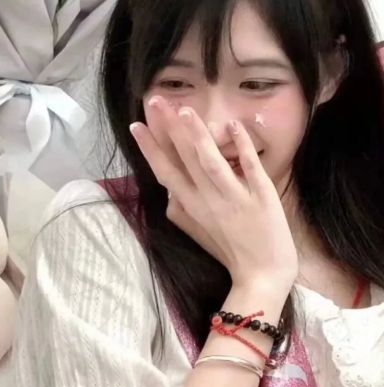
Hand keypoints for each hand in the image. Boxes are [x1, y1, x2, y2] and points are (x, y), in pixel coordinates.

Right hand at [130, 96, 297, 290]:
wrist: (262, 275)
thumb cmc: (228, 251)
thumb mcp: (197, 233)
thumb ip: (180, 211)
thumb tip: (168, 192)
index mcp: (191, 206)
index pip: (165, 171)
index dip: (150, 148)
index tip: (136, 125)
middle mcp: (208, 199)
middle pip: (184, 159)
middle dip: (168, 129)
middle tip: (155, 100)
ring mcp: (235, 197)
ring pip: (211, 162)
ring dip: (197, 135)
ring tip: (184, 110)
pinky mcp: (261, 197)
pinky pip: (251, 168)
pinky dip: (242, 146)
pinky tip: (233, 125)